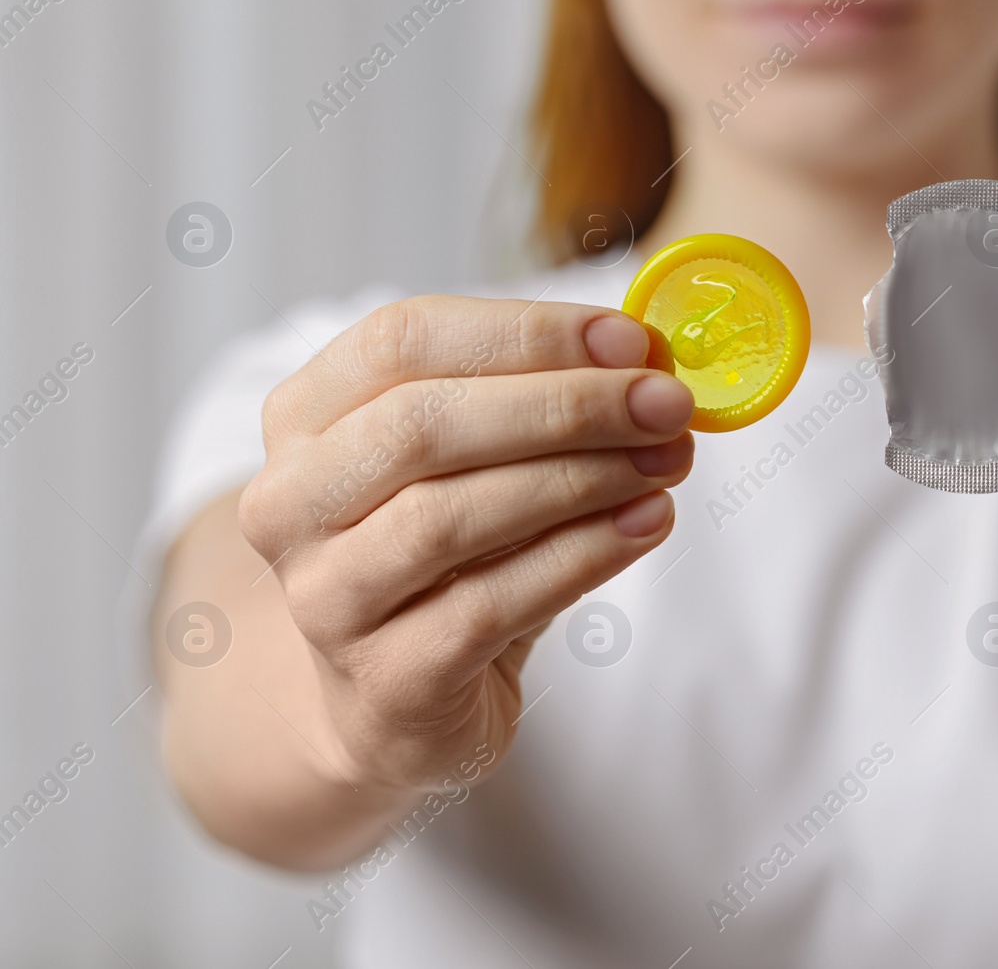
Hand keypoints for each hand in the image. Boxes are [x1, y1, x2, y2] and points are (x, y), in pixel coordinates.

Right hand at [238, 296, 693, 791]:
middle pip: (422, 425)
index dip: (525, 332)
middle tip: (666, 403)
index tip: (630, 340)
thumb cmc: (447, 561)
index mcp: (306, 419)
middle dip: (564, 405)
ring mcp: (328, 599)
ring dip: (579, 479)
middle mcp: (292, 503)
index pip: (403, 340)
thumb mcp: (476, 464)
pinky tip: (646, 524)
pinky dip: (582, 557)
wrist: (391, 704)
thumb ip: (541, 405)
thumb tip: (648, 367)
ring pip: (448, 517)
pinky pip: (489, 606)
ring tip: (667, 462)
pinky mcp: (386, 680)